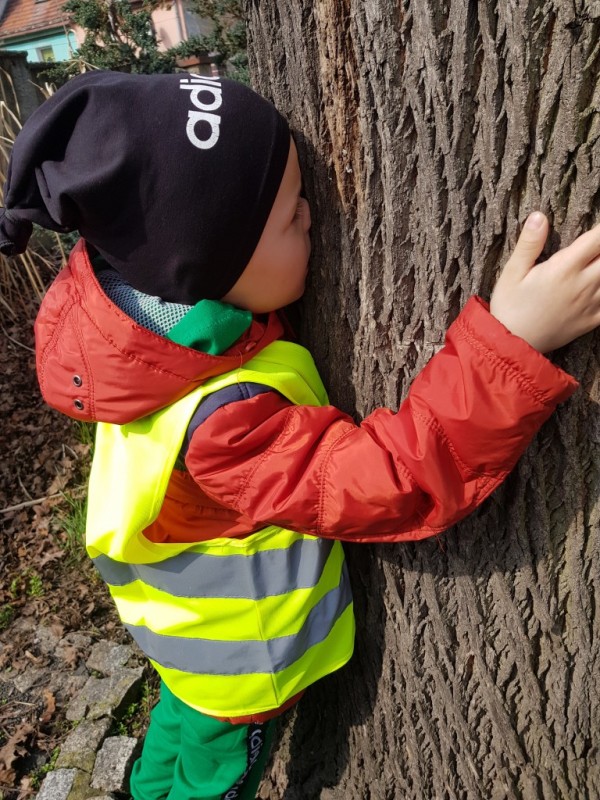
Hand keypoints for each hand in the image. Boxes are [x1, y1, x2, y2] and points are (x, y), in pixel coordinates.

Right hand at [490, 212, 599, 351]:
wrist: (512, 345)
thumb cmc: (509, 308)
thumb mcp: (512, 273)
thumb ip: (529, 244)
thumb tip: (539, 217)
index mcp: (564, 269)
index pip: (596, 239)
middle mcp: (583, 284)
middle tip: (599, 246)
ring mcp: (591, 304)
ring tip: (599, 263)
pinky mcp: (592, 320)